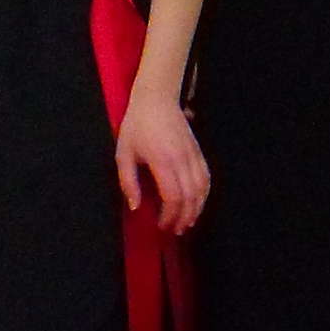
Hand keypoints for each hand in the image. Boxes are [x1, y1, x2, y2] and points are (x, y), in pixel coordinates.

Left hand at [115, 89, 209, 233]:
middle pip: (191, 196)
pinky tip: (197, 203)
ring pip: (203, 188)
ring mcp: (193, 154)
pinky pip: (206, 177)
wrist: (156, 100)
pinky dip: (204, 194)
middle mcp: (182, 159)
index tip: (161, 225)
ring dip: (197, 209)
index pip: (173, 196)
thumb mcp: (123, 154)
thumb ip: (128, 182)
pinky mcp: (198, 151)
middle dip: (184, 217)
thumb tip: (135, 207)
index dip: (170, 215)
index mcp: (162, 161)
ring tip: (188, 222)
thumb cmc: (136, 126)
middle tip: (175, 230)